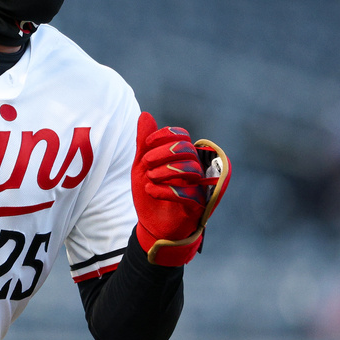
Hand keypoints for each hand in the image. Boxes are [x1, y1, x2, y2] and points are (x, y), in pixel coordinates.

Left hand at [132, 112, 206, 265]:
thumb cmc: (150, 192)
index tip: (147, 144)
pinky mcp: (197, 206)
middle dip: (164, 152)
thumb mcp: (141, 166)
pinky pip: (189, 193)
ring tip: (149, 178)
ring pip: (191, 169)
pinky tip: (151, 191)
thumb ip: (144, 143)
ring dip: (165, 171)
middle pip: (187, 150)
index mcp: (182, 157)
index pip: (182, 136)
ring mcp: (198, 188)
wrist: (151, 225)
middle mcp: (195, 169)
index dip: (166, 135)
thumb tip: (145, 114)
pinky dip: (167, 190)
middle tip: (145, 162)